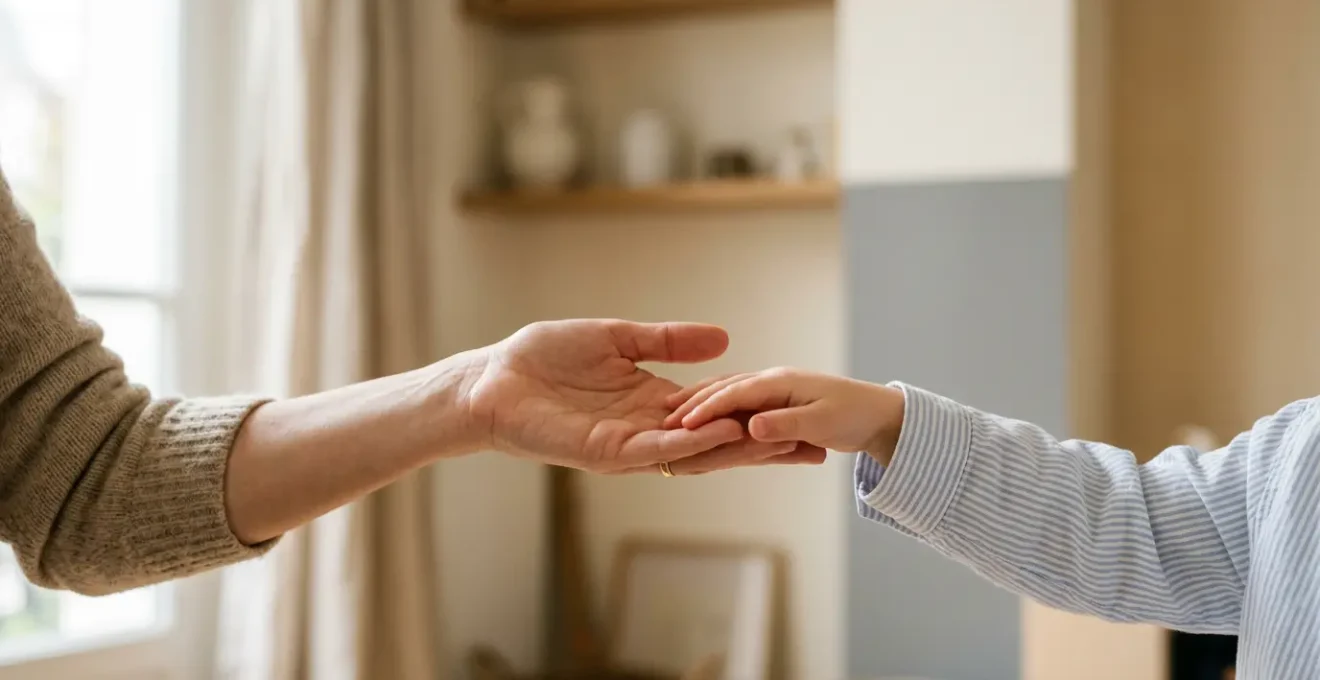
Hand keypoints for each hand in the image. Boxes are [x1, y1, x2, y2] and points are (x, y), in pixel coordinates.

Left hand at [463, 320, 824, 473]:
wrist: (493, 379)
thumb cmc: (544, 359)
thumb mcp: (617, 338)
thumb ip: (666, 341)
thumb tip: (722, 339)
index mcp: (652, 402)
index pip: (716, 411)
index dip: (756, 413)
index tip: (801, 419)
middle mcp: (647, 429)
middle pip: (715, 440)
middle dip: (761, 445)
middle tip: (813, 448)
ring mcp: (627, 445)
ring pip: (691, 452)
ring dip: (732, 449)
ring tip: (777, 445)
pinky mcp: (602, 452)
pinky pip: (651, 450)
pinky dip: (683, 444)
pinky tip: (712, 435)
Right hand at [663, 368, 905, 462]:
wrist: (881, 414)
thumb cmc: (855, 416)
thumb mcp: (822, 423)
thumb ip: (785, 425)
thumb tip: (750, 428)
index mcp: (779, 382)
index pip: (732, 393)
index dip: (704, 409)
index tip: (679, 424)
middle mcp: (771, 381)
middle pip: (722, 389)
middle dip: (691, 402)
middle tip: (662, 418)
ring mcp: (772, 388)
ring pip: (727, 394)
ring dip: (700, 404)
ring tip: (673, 417)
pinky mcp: (774, 399)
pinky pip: (738, 403)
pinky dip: (717, 409)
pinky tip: (703, 418)